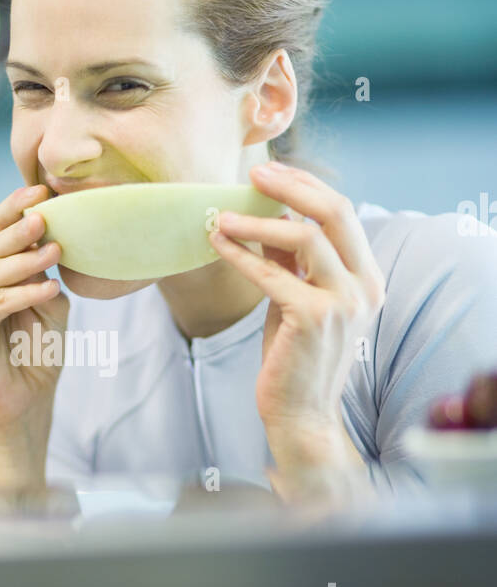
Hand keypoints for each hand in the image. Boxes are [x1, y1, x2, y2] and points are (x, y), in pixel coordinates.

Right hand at [0, 184, 68, 435]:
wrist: (23, 399)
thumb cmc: (36, 351)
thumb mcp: (50, 304)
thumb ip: (46, 274)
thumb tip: (51, 245)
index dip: (17, 207)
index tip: (43, 189)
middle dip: (21, 227)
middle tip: (45, 213)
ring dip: (26, 260)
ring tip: (55, 250)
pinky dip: (22, 294)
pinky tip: (48, 289)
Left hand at [208, 163, 385, 457]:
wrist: (301, 414)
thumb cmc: (296, 357)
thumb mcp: (299, 299)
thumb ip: (294, 262)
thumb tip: (270, 215)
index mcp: (368, 277)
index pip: (343, 213)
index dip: (305, 186)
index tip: (270, 172)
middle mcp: (365, 286)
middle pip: (335, 211)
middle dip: (291, 186)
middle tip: (251, 175)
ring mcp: (343, 302)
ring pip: (304, 237)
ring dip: (256, 221)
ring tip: (221, 217)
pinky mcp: (313, 318)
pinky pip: (272, 273)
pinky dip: (241, 254)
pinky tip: (217, 244)